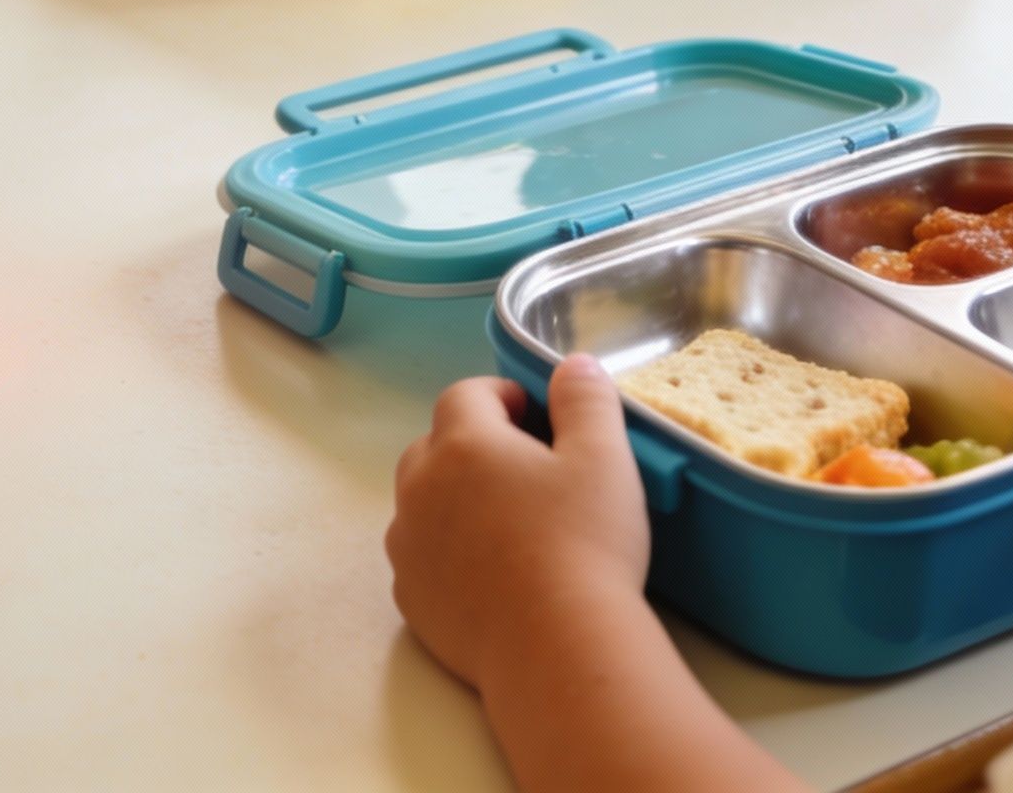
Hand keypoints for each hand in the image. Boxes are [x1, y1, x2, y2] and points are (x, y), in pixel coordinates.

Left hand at [387, 356, 653, 687]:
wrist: (555, 648)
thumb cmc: (584, 544)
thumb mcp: (604, 459)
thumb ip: (586, 400)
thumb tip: (572, 365)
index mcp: (463, 444)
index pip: (466, 395)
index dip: (499, 396)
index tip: (531, 413)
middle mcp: (420, 488)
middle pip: (433, 447)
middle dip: (470, 445)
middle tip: (522, 469)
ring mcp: (408, 546)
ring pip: (420, 504)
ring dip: (452, 500)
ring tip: (504, 523)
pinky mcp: (410, 599)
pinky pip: (421, 558)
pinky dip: (446, 554)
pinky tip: (489, 575)